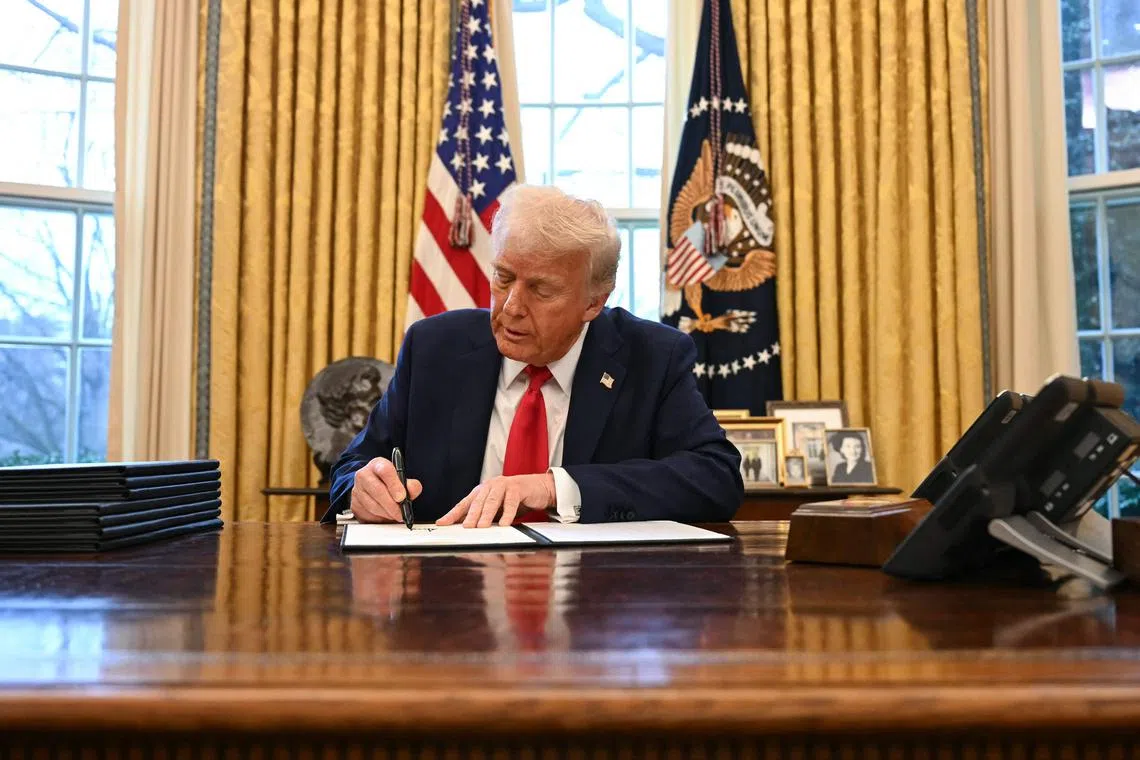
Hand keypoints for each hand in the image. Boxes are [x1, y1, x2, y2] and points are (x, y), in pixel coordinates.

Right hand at [351, 457, 423, 522]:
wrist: (372, 489)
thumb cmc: (389, 484)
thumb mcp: (402, 480)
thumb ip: (411, 485)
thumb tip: (412, 490)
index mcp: (377, 464)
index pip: (385, 470)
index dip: (394, 484)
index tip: (402, 497)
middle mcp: (364, 475)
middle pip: (377, 490)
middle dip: (392, 505)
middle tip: (401, 513)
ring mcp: (357, 490)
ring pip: (372, 505)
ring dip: (387, 513)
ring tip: (396, 515)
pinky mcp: (354, 504)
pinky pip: (367, 514)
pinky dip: (379, 518)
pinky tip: (386, 516)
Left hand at [436, 473, 555, 527]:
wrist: (539, 488)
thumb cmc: (516, 499)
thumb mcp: (497, 510)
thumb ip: (483, 516)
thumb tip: (465, 530)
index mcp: (482, 492)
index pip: (464, 503)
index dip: (453, 514)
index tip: (441, 523)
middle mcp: (490, 486)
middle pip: (477, 502)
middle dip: (471, 515)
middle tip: (466, 527)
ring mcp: (503, 485)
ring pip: (492, 501)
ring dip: (487, 514)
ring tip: (482, 527)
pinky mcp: (518, 488)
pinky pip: (511, 501)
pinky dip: (508, 513)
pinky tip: (505, 523)